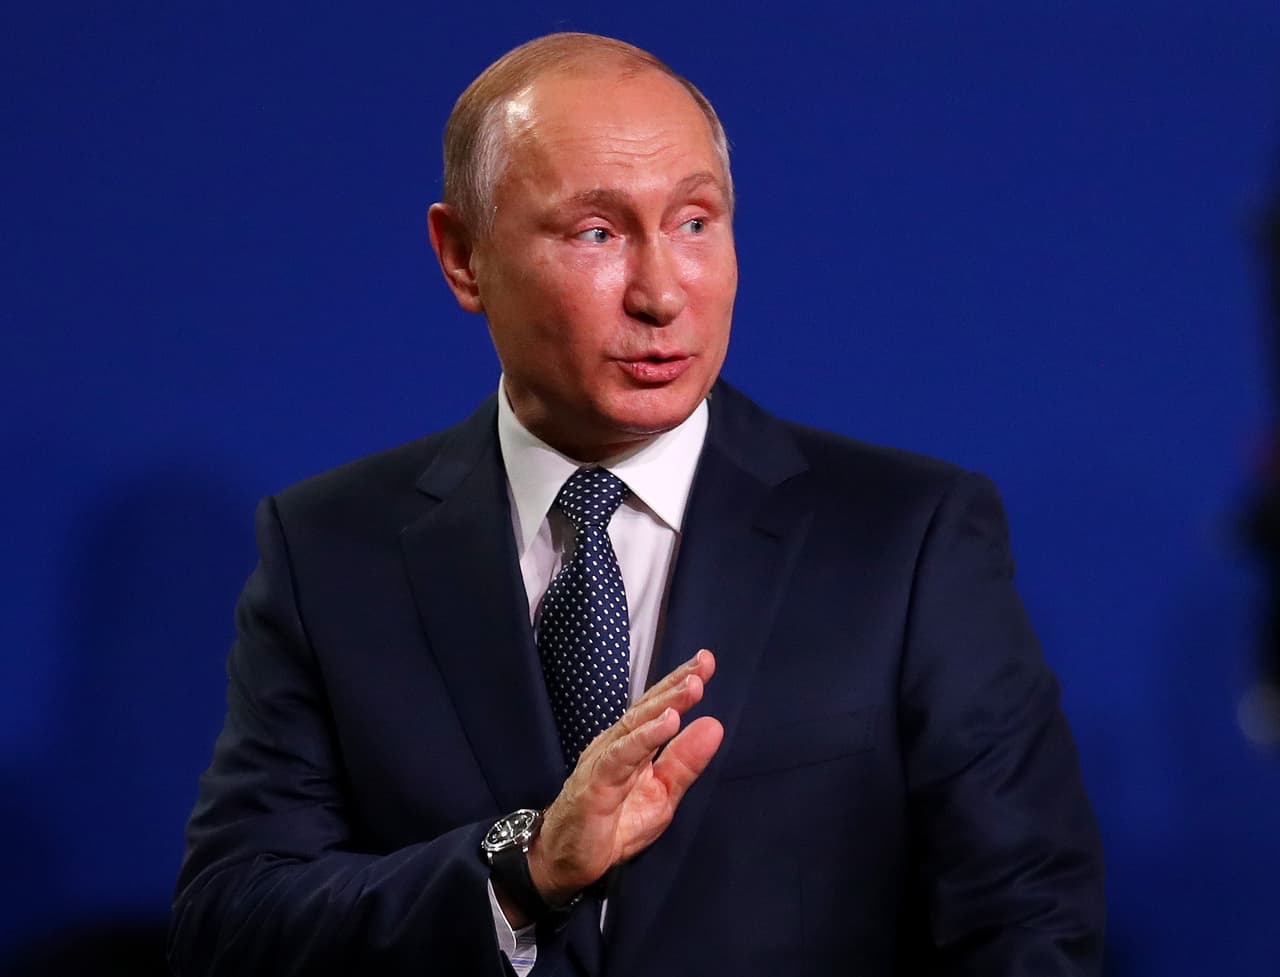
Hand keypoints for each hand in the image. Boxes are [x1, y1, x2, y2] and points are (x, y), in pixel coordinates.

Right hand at [523, 650, 722, 912]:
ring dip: (665, 705)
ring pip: (635, 726)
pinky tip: (667, 724)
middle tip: (704, 663)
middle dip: (676, 684)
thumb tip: (715, 726)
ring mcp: (603, 761)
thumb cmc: (613, 825)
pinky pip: (621, 756)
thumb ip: (685, 763)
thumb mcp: (661, 795)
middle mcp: (616, 745)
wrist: (566, 861)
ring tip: (692, 687)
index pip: (658, 708)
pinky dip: (644, 738)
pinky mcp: (595, 784)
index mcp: (632, 745)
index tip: (707, 661)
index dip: (680, 683)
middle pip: (647, 708)